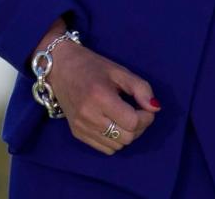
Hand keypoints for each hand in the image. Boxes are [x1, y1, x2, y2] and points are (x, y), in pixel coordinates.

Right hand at [35, 22, 159, 155]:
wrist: (59, 67)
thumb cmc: (91, 66)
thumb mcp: (119, 71)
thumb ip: (141, 88)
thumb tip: (155, 108)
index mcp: (100, 96)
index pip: (132, 122)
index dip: (146, 117)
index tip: (144, 107)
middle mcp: (89, 115)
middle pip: (127, 137)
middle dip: (139, 127)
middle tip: (136, 113)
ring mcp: (81, 126)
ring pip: (117, 146)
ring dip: (126, 134)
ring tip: (123, 118)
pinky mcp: (77, 133)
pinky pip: (105, 149)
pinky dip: (113, 140)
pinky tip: (111, 124)